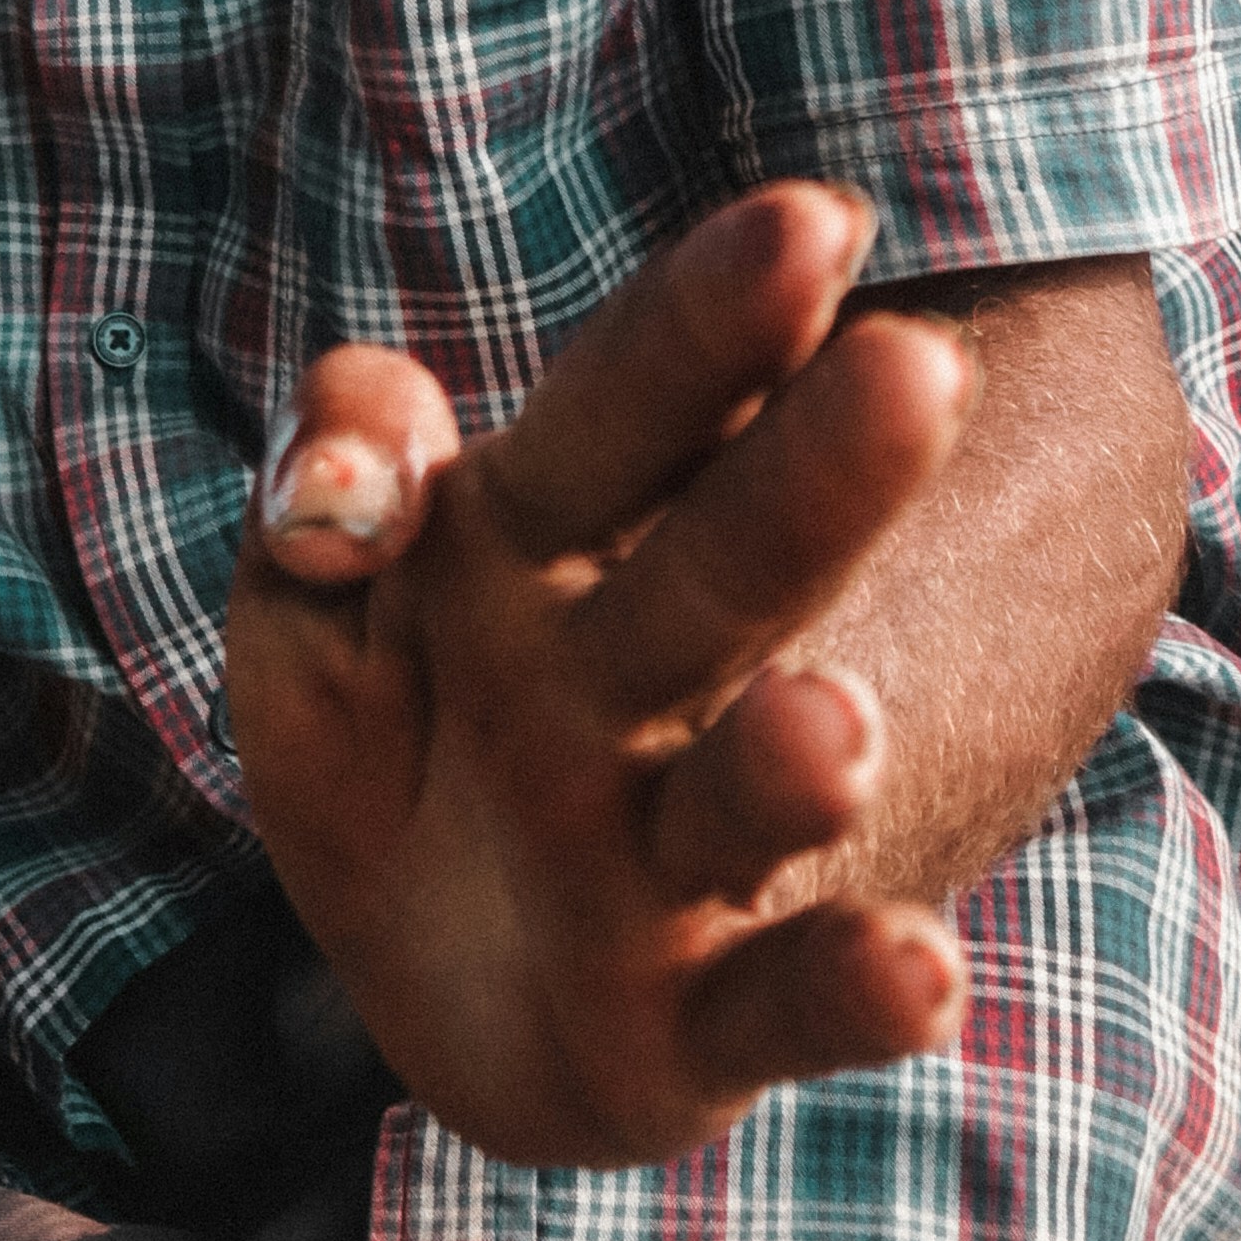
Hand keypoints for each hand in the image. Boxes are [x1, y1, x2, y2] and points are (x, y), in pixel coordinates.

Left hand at [223, 180, 972, 1169]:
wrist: (461, 985)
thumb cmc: (410, 732)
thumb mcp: (319, 602)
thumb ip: (333, 495)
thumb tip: (352, 436)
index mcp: (536, 545)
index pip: (624, 410)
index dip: (703, 321)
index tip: (809, 219)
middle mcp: (633, 683)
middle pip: (725, 566)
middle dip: (813, 474)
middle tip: (913, 368)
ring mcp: (675, 852)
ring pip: (741, 792)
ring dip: (787, 762)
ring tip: (831, 725)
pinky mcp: (699, 1022)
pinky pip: (779, 1004)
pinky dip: (846, 990)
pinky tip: (921, 970)